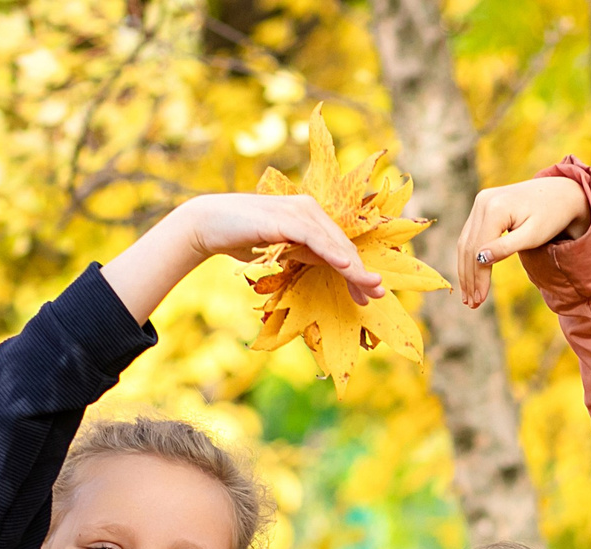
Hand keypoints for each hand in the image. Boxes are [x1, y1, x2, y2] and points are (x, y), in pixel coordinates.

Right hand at [103, 193, 383, 323]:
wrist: (210, 225)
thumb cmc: (245, 238)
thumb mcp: (285, 251)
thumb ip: (308, 254)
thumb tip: (333, 266)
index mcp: (311, 217)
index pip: (340, 248)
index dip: (356, 272)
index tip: (369, 296)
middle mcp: (310, 209)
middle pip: (343, 245)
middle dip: (361, 272)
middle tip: (379, 294)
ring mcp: (299, 210)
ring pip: (334, 242)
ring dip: (354, 266)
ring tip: (370, 285)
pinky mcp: (286, 217)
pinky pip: (315, 237)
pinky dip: (332, 252)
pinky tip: (346, 267)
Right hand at [455, 177, 590, 307]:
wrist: (560, 193)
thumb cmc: (552, 216)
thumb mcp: (533, 236)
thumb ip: (506, 248)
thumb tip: (480, 259)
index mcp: (495, 208)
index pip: (479, 250)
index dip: (478, 277)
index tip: (479, 301)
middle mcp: (483, 201)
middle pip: (469, 247)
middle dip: (469, 278)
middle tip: (471, 304)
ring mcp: (481, 201)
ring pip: (466, 242)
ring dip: (466, 270)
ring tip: (469, 296)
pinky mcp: (482, 205)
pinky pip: (471, 235)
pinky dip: (470, 257)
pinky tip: (472, 275)